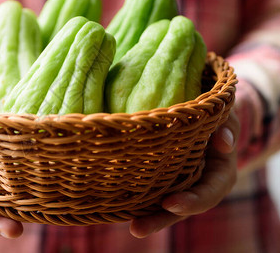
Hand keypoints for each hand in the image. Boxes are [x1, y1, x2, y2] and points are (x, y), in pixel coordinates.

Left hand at [129, 109, 239, 237]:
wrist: (203, 117)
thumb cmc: (215, 115)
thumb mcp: (225, 117)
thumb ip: (227, 127)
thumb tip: (224, 143)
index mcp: (220, 174)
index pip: (209, 192)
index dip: (191, 201)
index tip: (169, 204)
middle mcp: (200, 185)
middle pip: (181, 208)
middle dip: (161, 219)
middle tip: (137, 228)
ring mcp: (180, 185)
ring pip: (164, 207)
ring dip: (148, 218)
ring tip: (131, 228)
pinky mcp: (163, 180)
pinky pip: (152, 193)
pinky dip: (137, 202)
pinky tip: (116, 207)